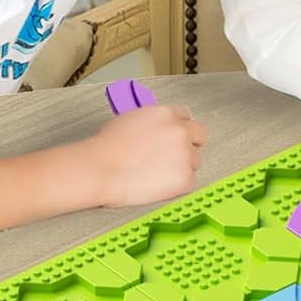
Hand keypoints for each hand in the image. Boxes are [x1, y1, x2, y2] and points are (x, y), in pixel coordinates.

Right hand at [78, 103, 207, 206]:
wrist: (101, 169)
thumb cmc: (106, 148)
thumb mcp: (131, 120)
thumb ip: (152, 122)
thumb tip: (157, 130)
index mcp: (166, 114)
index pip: (186, 116)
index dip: (179, 127)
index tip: (174, 136)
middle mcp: (180, 131)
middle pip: (199, 135)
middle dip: (189, 144)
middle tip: (172, 156)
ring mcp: (185, 155)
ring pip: (195, 161)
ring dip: (182, 166)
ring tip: (158, 173)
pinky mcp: (185, 178)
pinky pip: (190, 182)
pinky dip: (178, 186)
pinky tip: (159, 185)